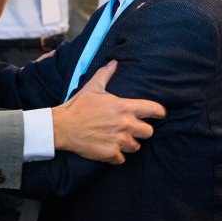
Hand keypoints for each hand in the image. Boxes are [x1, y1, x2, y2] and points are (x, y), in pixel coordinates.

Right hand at [51, 61, 165, 163]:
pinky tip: (108, 149)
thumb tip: (114, 61)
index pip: (153, 109)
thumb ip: (106, 74)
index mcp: (124, 107)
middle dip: (141, 131)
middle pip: (148, 132)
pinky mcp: (110, 154)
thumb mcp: (93, 87)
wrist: (62, 126)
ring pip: (136, 147)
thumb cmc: (78, 106)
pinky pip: (122, 159)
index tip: (159, 115)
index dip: (159, 112)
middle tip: (131, 129)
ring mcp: (118, 140)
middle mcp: (125, 124)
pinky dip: (116, 156)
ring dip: (128, 144)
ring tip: (117, 139)